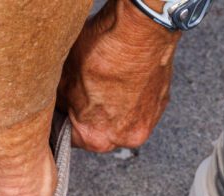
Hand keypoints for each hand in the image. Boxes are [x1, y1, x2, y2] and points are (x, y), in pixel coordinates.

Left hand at [58, 0, 181, 152]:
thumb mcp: (65, 77)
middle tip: (86, 91)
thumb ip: (62, 100)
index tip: (64, 108)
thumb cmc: (102, 52)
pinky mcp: (162, 102)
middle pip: (100, 132)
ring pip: (122, 119)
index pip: (72, 138)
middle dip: (92, 116)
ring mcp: (148, 121)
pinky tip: (124, 78)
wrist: (139, 29)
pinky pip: (140, 106)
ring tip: (107, 82)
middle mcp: (125, 138)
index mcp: (96, 138)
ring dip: (114, 107)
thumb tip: (61, 104)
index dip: (65, 120)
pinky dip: (132, 96)